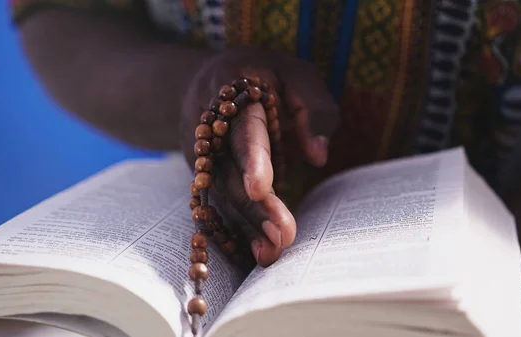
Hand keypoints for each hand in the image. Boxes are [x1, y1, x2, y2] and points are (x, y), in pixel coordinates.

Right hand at [180, 47, 338, 266]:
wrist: (208, 80)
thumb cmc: (264, 75)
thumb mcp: (296, 74)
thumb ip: (313, 108)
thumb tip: (318, 156)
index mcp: (232, 92)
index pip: (243, 129)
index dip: (251, 159)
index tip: (261, 189)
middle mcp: (210, 126)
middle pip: (229, 170)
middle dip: (254, 207)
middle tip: (282, 236)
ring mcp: (202, 153)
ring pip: (221, 193)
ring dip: (245, 225)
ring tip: (271, 254)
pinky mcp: (206, 173)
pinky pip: (219, 202)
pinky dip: (236, 227)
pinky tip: (257, 251)